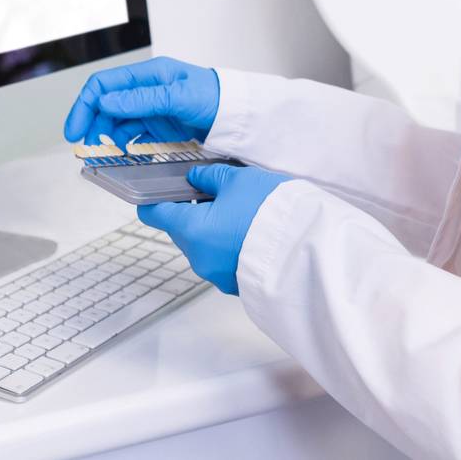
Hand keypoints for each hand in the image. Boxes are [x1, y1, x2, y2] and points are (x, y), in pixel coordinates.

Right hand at [63, 56, 219, 147]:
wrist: (240, 115)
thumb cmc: (216, 97)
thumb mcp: (177, 97)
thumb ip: (141, 100)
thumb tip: (106, 102)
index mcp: (147, 75)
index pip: (103, 85)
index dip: (84, 106)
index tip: (74, 131)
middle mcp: (146, 90)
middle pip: (106, 107)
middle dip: (92, 127)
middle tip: (85, 151)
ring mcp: (152, 110)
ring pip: (117, 124)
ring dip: (106, 140)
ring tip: (101, 158)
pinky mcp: (161, 127)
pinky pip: (134, 137)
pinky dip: (124, 148)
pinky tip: (121, 158)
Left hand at [137, 163, 290, 294]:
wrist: (306, 250)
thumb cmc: (270, 213)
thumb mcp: (238, 179)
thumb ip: (210, 176)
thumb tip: (196, 177)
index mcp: (190, 230)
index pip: (153, 214)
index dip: (153, 198)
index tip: (160, 187)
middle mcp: (198, 257)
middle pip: (179, 229)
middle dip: (190, 210)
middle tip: (212, 190)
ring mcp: (217, 274)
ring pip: (201, 244)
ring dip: (211, 227)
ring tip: (237, 209)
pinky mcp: (236, 283)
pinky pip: (221, 258)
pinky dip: (227, 243)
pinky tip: (247, 229)